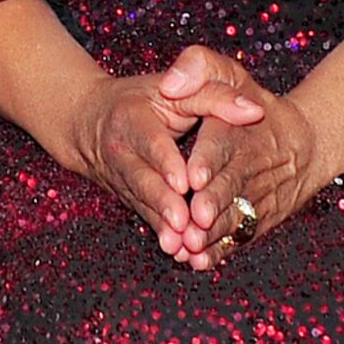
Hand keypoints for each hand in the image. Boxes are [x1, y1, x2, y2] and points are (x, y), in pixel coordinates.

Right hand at [58, 60, 252, 256]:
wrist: (89, 122)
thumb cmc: (146, 99)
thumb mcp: (177, 90)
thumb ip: (216, 96)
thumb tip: (254, 111)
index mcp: (133, 119)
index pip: (152, 142)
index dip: (166, 163)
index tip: (184, 183)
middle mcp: (123, 152)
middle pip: (144, 180)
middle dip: (164, 203)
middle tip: (183, 222)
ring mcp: (123, 179)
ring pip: (144, 205)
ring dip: (162, 226)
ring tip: (179, 246)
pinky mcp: (129, 198)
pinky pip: (146, 218)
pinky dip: (162, 234)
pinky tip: (179, 253)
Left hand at [162, 51, 336, 265]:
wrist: (306, 143)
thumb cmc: (254, 103)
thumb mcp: (229, 73)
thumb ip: (199, 66)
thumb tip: (172, 82)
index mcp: (238, 129)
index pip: (223, 143)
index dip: (208, 160)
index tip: (191, 175)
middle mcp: (250, 165)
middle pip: (231, 185)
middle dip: (212, 202)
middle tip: (195, 216)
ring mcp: (256, 195)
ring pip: (235, 216)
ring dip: (214, 233)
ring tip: (192, 246)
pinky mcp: (258, 220)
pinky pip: (239, 236)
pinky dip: (221, 250)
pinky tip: (201, 262)